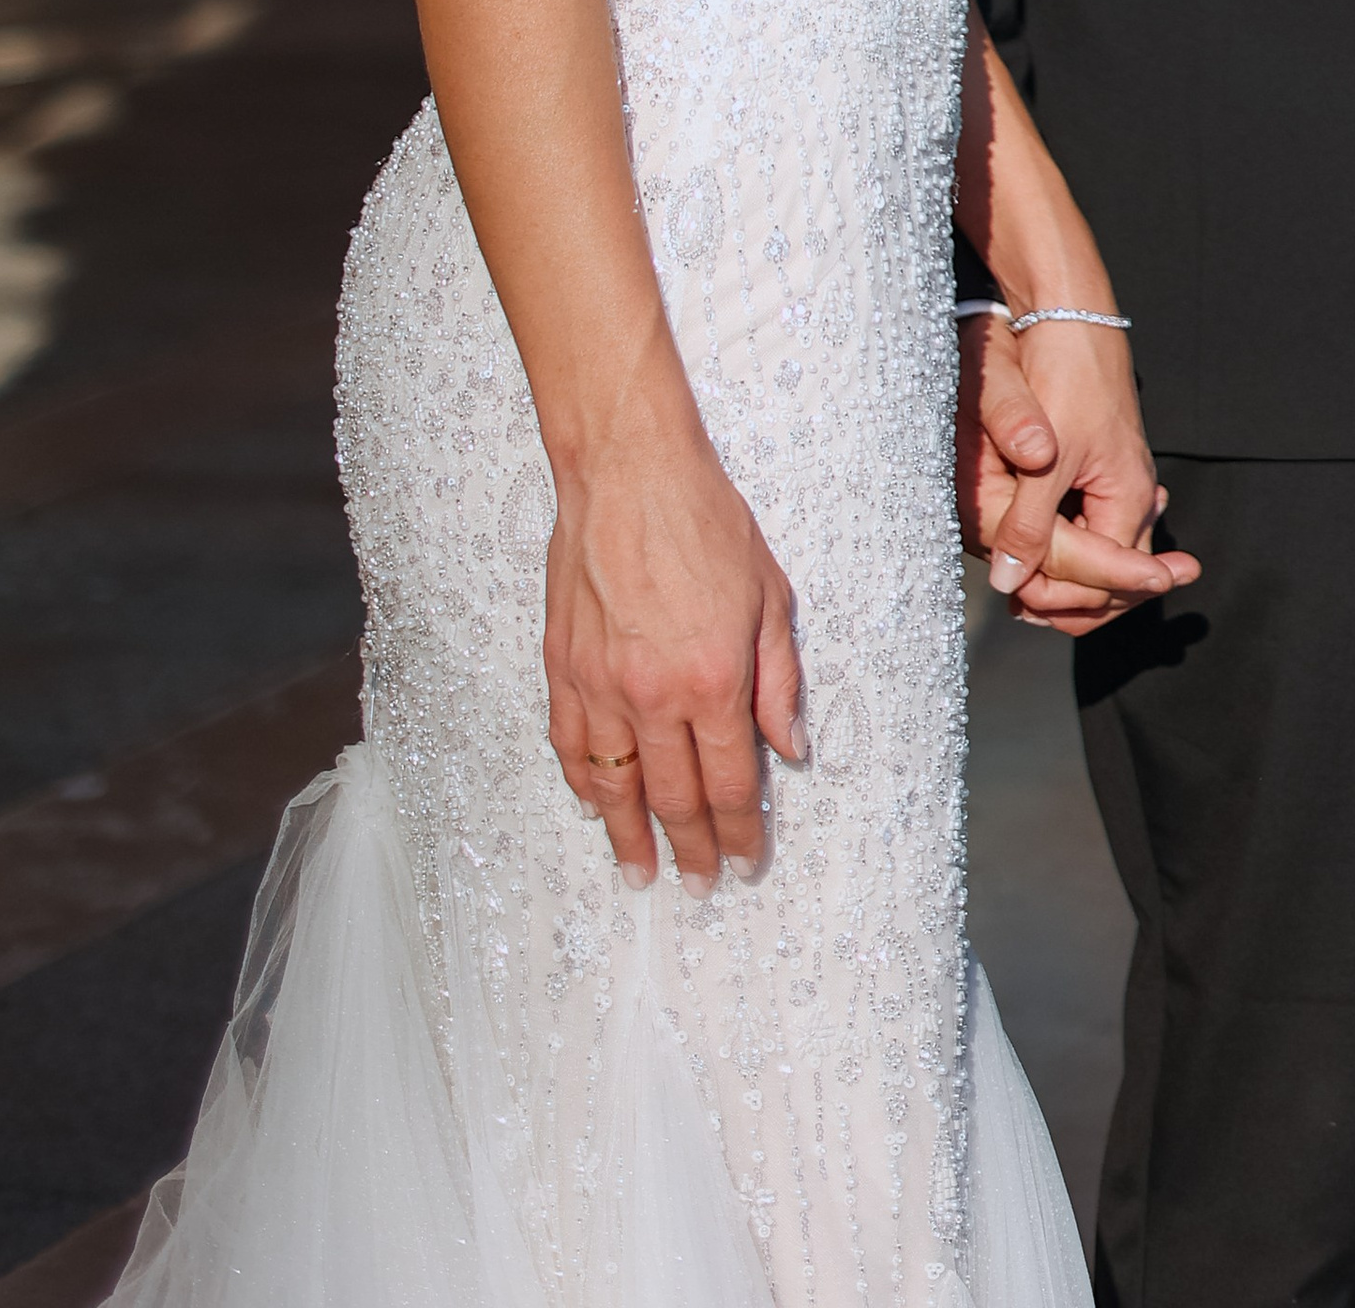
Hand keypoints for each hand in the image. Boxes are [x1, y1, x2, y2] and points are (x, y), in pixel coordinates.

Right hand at [543, 414, 804, 889]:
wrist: (628, 469)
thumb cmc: (706, 520)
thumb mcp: (770, 594)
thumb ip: (780, 679)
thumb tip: (791, 748)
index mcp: (714, 679)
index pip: (732, 781)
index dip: (741, 831)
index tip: (746, 863)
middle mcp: (655, 695)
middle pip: (675, 797)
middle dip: (693, 848)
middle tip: (700, 885)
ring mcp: (601, 685)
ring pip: (616, 787)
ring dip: (630, 838)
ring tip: (641, 874)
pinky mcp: (563, 667)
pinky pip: (572, 746)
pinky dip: (585, 785)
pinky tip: (597, 807)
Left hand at [960, 310, 1198, 637]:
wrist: (1070, 314)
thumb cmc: (1066, 377)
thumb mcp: (1044, 460)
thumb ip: (1029, 525)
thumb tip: (1009, 582)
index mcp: (1130, 499)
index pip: (1110, 582)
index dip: (1064, 600)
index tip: (1020, 605)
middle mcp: (1134, 496)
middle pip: (1115, 578)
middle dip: (1072, 601)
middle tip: (1024, 611)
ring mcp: (1120, 482)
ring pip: (1103, 554)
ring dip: (1068, 577)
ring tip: (1025, 593)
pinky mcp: (1101, 466)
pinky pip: (1092, 524)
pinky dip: (1067, 546)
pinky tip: (1037, 553)